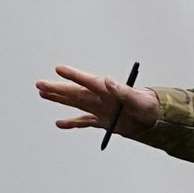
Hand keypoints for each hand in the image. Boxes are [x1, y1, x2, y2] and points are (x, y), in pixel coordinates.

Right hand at [36, 64, 157, 133]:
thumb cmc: (148, 105)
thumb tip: (108, 80)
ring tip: (42, 94)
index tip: (58, 69)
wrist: (154, 118)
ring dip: (59, 99)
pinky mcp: (102, 121)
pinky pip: (83, 122)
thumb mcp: (138, 99)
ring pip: (75, 103)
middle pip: (75, 92)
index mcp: (108, 90)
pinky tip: (59, 123)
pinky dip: (71, 123)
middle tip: (40, 83)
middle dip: (57, 88)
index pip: (87, 81)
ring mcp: (99, 109)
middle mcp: (100, 98)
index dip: (73, 75)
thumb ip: (122, 91)